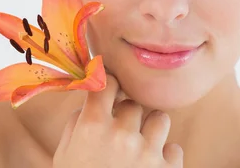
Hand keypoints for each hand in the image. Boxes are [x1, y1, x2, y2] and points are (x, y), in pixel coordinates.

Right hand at [53, 75, 182, 167]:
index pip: (106, 83)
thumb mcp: (65, 154)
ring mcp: (147, 153)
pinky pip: (175, 149)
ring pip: (160, 119)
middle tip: (121, 132)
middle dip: (128, 115)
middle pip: (134, 104)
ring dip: (151, 130)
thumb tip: (92, 101)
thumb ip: (78, 123)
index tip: (111, 89)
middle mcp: (121, 134)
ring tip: (140, 148)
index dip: (109, 83)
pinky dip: (165, 158)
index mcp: (92, 127)